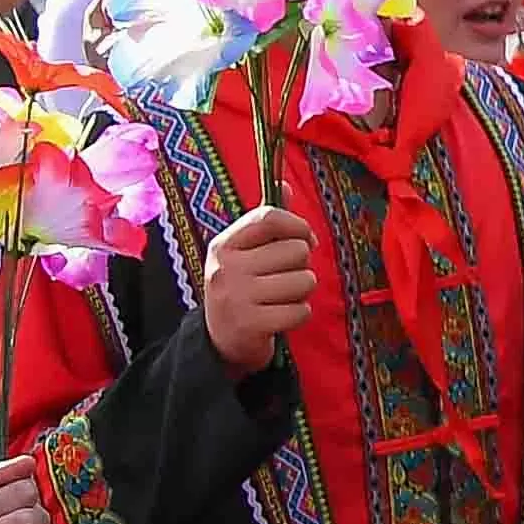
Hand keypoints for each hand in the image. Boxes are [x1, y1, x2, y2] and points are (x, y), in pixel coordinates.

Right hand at [197, 202, 320, 372]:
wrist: (219, 340)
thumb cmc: (243, 287)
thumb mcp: (246, 252)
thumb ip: (267, 221)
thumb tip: (284, 183)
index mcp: (225, 244)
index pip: (270, 217)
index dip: (298, 226)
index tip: (304, 239)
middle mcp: (226, 267)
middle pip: (298, 250)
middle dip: (300, 267)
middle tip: (280, 280)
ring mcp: (236, 297)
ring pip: (305, 280)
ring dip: (301, 292)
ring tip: (279, 298)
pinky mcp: (250, 324)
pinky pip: (301, 311)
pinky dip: (298, 315)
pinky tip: (279, 317)